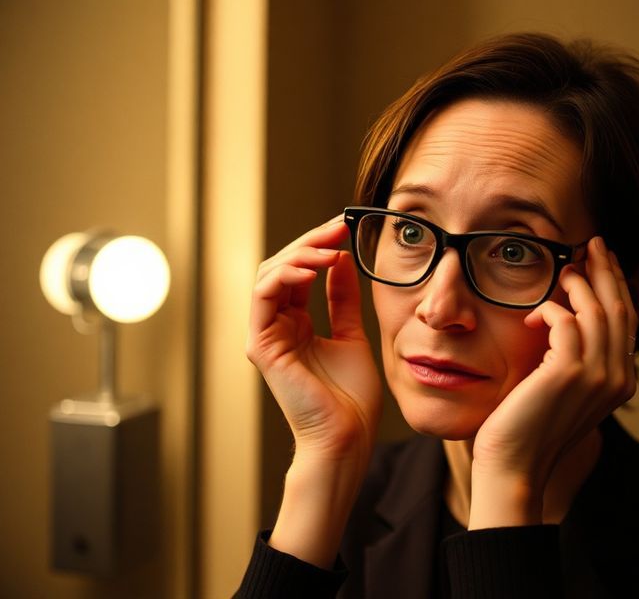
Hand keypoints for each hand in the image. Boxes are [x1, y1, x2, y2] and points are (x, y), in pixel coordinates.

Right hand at [247, 215, 381, 466]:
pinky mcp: (261, 345)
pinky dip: (286, 275)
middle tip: (339, 226)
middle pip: (281, 268)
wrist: (348, 436)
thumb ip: (342, 299)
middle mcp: (276, 327)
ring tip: (331, 246)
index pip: (298, 273)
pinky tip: (315, 267)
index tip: (345, 227)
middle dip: (311, 243)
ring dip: (300, 254)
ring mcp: (266, 335)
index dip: (319, 247)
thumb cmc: (351, 398)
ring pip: (269, 275)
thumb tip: (342, 260)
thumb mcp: (351, 335)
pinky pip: (264, 296)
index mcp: (295, 325)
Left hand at [470, 236, 637, 526]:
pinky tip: (532, 319)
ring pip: (596, 309)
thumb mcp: (561, 388)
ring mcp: (597, 375)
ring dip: (578, 283)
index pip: (626, 320)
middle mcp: (617, 377)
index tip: (603, 261)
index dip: (617, 285)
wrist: (514, 464)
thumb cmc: (529, 426)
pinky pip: (565, 320)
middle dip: (607, 271)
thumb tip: (568, 324)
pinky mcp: (569, 371)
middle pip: (619, 308)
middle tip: (594, 243)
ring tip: (563, 268)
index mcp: (620, 381)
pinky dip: (549, 310)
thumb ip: (575, 359)